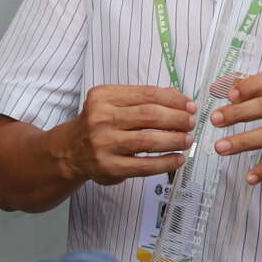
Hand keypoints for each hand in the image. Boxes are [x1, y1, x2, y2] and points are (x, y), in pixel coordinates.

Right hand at [58, 86, 197, 186]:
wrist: (69, 151)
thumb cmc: (98, 124)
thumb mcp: (112, 103)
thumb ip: (142, 98)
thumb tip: (178, 97)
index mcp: (103, 97)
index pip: (147, 94)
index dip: (173, 100)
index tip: (190, 105)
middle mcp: (101, 118)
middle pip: (150, 115)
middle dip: (177, 119)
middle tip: (191, 122)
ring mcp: (104, 144)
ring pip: (149, 140)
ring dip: (174, 140)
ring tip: (188, 139)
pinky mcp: (109, 167)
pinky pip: (144, 166)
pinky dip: (166, 162)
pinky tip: (178, 159)